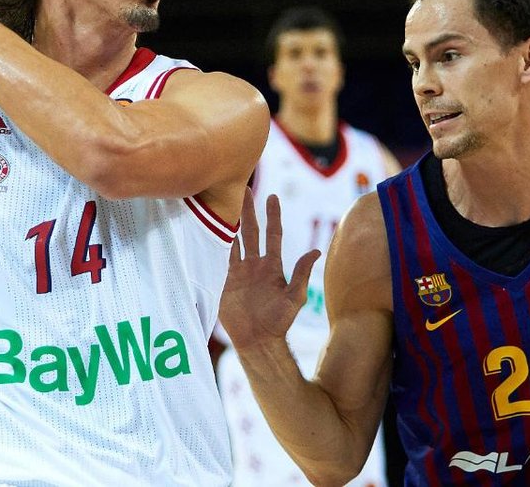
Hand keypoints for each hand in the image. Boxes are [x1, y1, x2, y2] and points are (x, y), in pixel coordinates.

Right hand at [219, 189, 320, 350]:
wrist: (256, 340)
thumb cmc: (278, 322)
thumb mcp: (294, 298)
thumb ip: (301, 274)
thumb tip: (316, 252)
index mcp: (273, 266)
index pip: (273, 234)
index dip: (273, 216)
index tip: (272, 197)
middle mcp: (257, 265)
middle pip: (252, 231)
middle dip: (248, 211)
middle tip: (244, 189)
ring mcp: (241, 272)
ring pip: (235, 240)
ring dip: (231, 223)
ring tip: (225, 204)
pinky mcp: (227, 281)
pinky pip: (222, 257)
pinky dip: (219, 243)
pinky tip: (213, 229)